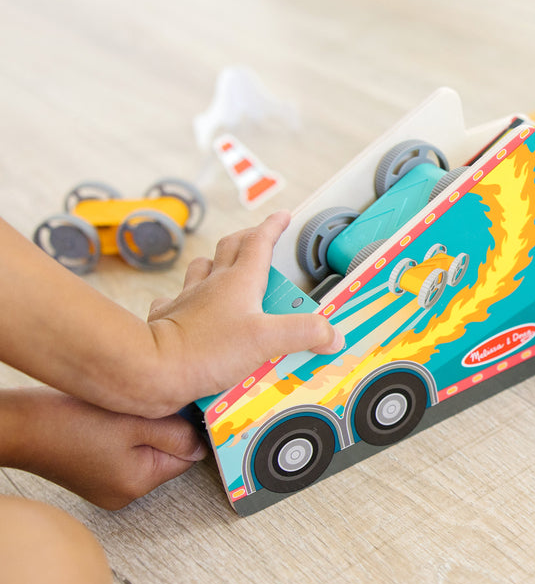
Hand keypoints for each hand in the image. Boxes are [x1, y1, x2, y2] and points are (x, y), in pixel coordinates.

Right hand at [2, 387, 207, 509]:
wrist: (22, 425)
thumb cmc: (73, 422)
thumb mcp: (137, 422)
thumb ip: (175, 435)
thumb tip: (202, 446)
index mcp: (138, 483)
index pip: (186, 457)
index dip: (190, 429)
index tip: (187, 406)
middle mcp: (123, 492)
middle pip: (166, 454)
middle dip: (166, 427)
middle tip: (154, 403)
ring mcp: (106, 484)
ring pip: (146, 450)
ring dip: (145, 428)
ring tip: (128, 409)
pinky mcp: (92, 472)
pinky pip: (124, 451)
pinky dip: (125, 433)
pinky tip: (112, 417)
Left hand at [146, 211, 343, 414]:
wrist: (153, 367)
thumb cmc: (207, 349)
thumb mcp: (267, 340)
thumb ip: (304, 333)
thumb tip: (333, 333)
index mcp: (239, 280)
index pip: (260, 241)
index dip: (273, 226)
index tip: (283, 215)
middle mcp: (212, 283)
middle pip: (230, 247)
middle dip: (247, 238)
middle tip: (259, 239)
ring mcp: (188, 299)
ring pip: (202, 268)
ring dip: (216, 264)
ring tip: (226, 271)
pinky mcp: (168, 319)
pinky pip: (175, 300)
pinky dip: (185, 300)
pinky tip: (190, 310)